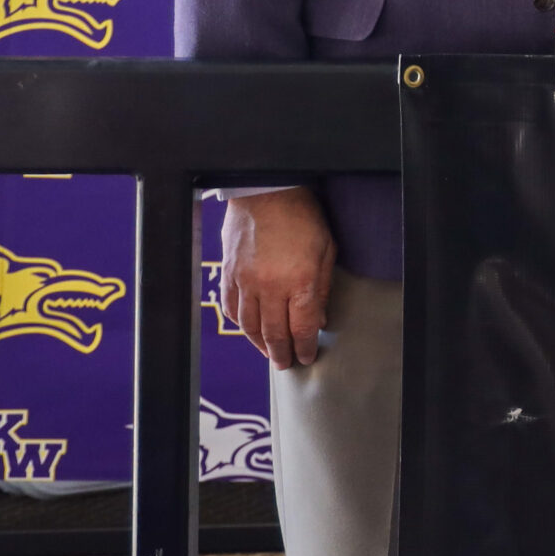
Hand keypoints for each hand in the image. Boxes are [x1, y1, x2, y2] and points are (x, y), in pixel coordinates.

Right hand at [220, 187, 335, 368]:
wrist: (265, 191)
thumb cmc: (302, 217)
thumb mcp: (325, 250)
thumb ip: (321, 288)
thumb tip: (318, 320)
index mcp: (298, 281)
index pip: (301, 328)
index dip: (304, 347)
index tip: (306, 357)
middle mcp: (269, 287)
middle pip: (274, 333)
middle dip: (282, 353)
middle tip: (286, 364)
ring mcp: (244, 281)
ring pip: (249, 326)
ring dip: (260, 344)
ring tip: (270, 353)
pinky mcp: (228, 274)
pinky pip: (232, 308)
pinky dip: (241, 324)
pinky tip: (249, 329)